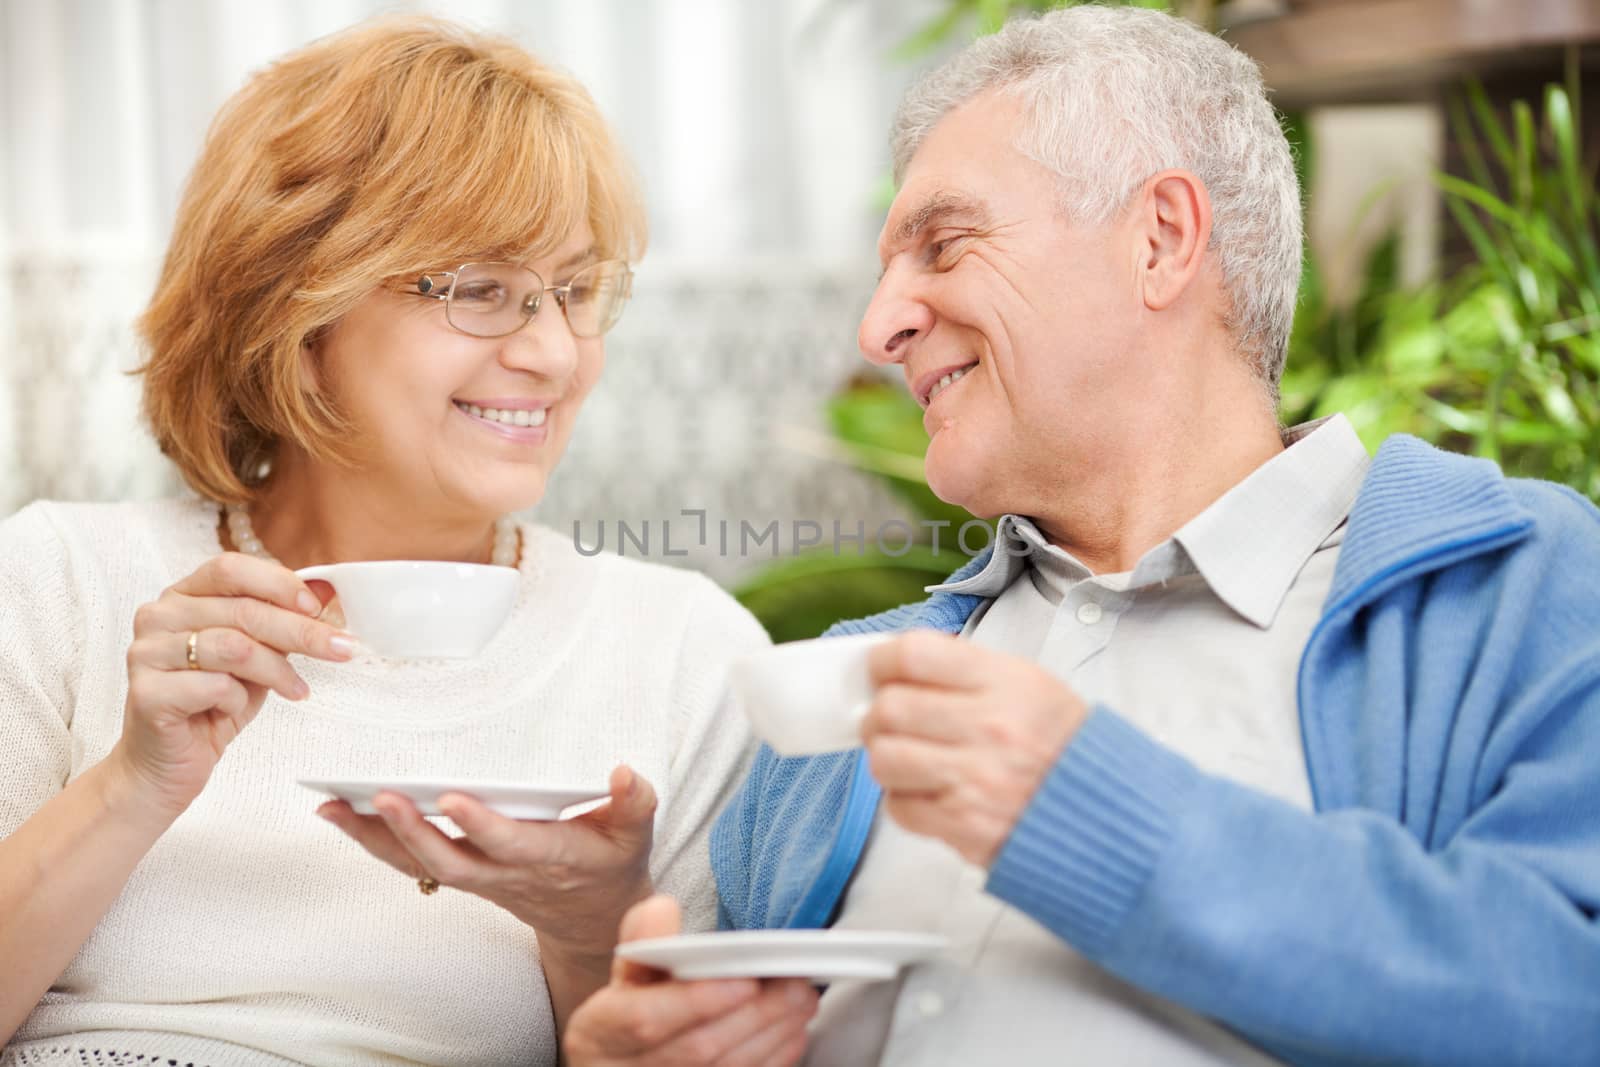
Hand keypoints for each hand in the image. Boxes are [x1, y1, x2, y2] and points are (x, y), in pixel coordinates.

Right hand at [113, 551, 351, 815]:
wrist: (167, 764)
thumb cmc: (213, 704)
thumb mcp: (257, 656)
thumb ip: (282, 622)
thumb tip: (328, 594)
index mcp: (182, 596)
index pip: (230, 568)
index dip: (278, 584)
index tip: (317, 608)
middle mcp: (158, 617)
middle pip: (242, 610)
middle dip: (301, 631)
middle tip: (341, 649)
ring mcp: (146, 653)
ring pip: (234, 647)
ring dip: (277, 670)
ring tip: (296, 689)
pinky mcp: (147, 693)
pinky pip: (214, 686)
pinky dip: (239, 699)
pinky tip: (236, 710)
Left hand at [319, 764, 656, 954]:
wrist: (591, 915)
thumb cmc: (610, 863)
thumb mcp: (635, 832)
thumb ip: (634, 801)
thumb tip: (624, 772)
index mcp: (549, 858)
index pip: (511, 844)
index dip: (481, 825)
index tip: (454, 798)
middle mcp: (505, 874)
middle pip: (451, 862)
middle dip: (413, 831)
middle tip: (382, 796)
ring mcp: (479, 879)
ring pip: (419, 865)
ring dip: (374, 838)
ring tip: (332, 804)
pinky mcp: (460, 874)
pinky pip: (409, 862)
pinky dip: (371, 839)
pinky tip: (340, 812)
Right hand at [564, 896, 816, 1066]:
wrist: (619, 1064)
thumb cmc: (629, 1009)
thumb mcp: (625, 972)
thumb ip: (645, 937)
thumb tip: (664, 910)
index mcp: (601, 1031)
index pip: (645, 1020)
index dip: (697, 1002)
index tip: (744, 981)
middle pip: (697, 1051)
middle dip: (754, 1016)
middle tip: (795, 984)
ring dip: (773, 1037)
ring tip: (802, 1002)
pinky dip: (773, 1061)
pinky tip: (792, 1033)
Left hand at [861, 630, 1088, 866]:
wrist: (1109, 815)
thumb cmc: (1062, 747)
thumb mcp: (1031, 687)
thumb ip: (968, 673)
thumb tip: (896, 670)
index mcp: (1006, 682)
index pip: (914, 654)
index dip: (882, 662)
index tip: (880, 671)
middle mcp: (990, 727)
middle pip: (890, 708)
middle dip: (877, 715)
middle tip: (886, 721)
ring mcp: (977, 779)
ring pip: (885, 759)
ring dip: (886, 758)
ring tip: (905, 758)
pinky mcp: (966, 825)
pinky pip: (900, 807)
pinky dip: (904, 800)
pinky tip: (927, 792)